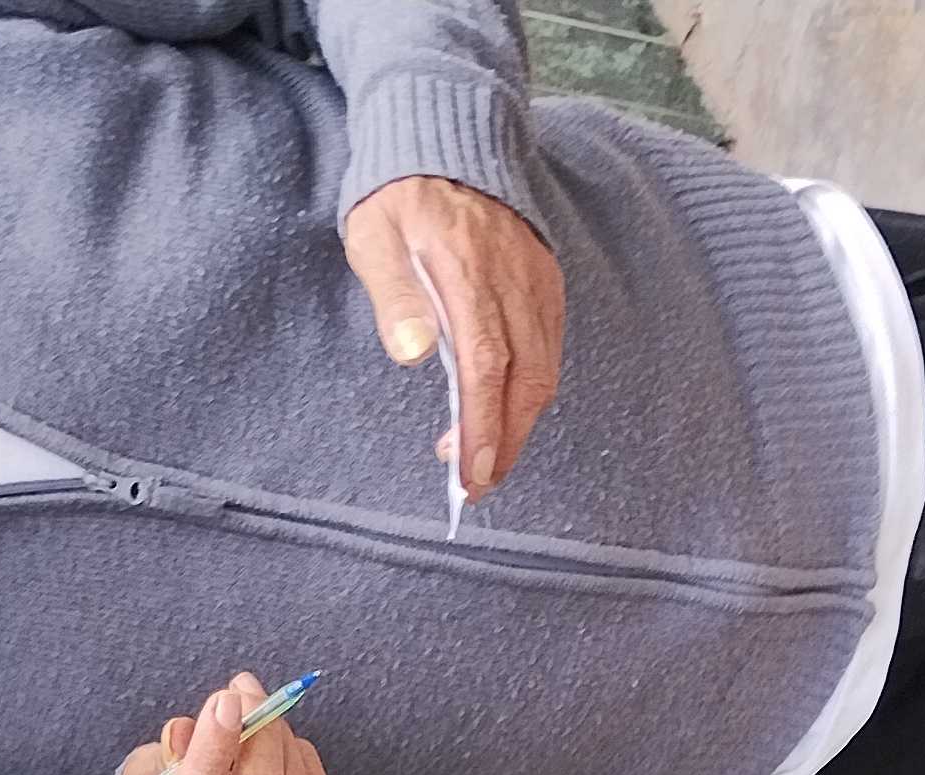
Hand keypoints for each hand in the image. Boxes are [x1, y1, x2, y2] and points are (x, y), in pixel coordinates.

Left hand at [340, 176, 563, 498]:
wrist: (451, 140)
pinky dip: (533, 390)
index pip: (486, 367)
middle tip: (478, 484)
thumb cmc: (401, 196)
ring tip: (488, 459)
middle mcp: (512, 283)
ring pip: (543, 370)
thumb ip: (393, 295)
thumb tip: (414, 355)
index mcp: (468, 274)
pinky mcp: (546, 283)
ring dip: (519, 423)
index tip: (470, 473)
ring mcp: (536, 283)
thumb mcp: (375, 235)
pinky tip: (507, 410)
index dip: (484, 427)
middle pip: (525, 380)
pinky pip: (550, 347)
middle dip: (505, 442)